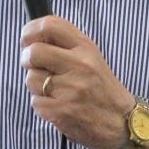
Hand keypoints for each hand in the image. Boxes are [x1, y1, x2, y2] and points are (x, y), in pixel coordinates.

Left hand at [20, 15, 140, 148]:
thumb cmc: (102, 89)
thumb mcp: (91, 58)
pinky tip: (57, 105)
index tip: (26, 41)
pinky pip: (35, 101)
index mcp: (85, 48)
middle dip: (26, 59)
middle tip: (32, 65)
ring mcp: (70, 89)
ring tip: (54, 90)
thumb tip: (32, 38)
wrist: (122, 122)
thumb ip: (66, 45)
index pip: (50, 25)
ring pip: (31, 78)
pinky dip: (41, 104)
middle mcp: (79, 65)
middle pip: (33, 52)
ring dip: (35, 85)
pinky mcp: (61, 111)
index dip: (30, 31)